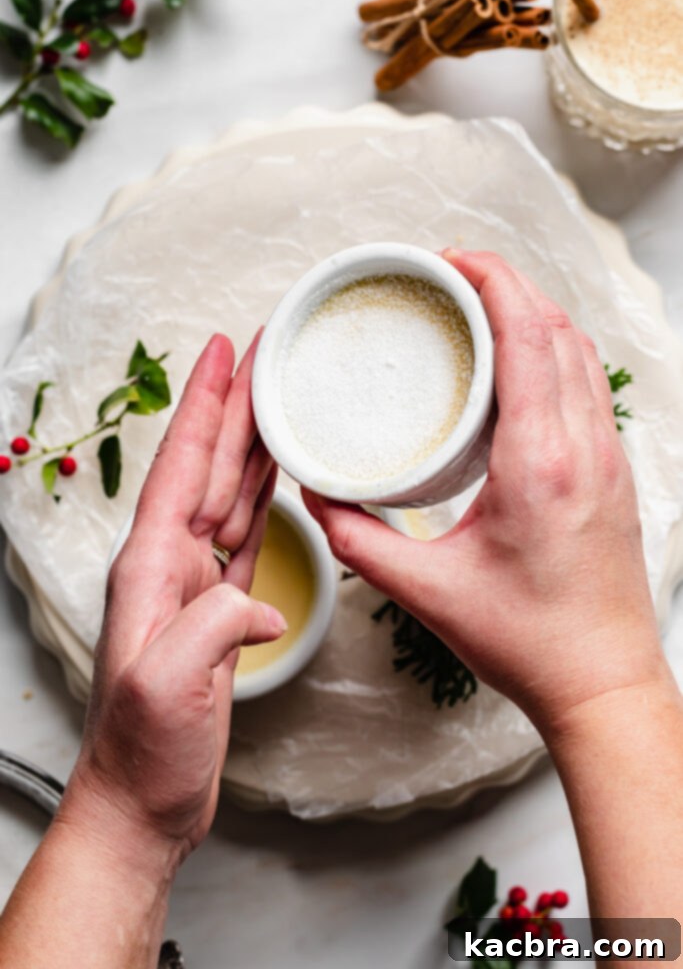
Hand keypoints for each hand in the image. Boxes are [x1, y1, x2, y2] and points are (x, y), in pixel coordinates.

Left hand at [63, 333, 282, 861]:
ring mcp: (194, 585)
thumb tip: (260, 606)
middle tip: (263, 352)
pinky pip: (248, 535)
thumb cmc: (142, 751)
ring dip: (254, 441)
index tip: (222, 351)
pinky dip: (266, 497)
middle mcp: (169, 564)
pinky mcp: (219, 610)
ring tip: (278, 396)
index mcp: (150, 565)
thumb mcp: (168, 684)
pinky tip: (280, 474)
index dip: (203, 405)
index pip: (182, 465)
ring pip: (232, 492)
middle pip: (211, 464)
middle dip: (236, 403)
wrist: (143, 800)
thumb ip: (213, 625)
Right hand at [303, 251, 665, 732]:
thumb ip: (358, 539)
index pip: (527, 335)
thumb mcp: (426, 592)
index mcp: (541, 462)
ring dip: (533, 313)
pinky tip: (515, 366)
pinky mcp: (612, 470)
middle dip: (506, 282)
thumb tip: (316, 494)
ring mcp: (608, 456)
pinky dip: (554, 351)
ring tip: (479, 309)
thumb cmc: (529, 641)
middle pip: (556, 326)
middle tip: (450, 276)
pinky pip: (588, 382)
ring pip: (580, 350)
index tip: (449, 260)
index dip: (491, 279)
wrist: (601, 680)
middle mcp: (585, 446)